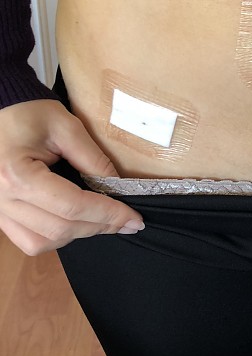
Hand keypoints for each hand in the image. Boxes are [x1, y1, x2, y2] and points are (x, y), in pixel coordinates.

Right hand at [0, 99, 144, 255]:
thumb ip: (93, 159)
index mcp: (18, 174)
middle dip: (99, 226)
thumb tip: (117, 188)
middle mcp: (2, 198)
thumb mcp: (66, 127)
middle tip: (127, 222)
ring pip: (42, 242)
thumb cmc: (27, 112)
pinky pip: (28, 240)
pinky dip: (55, 238)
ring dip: (77, 235)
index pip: (73, 206)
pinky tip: (74, 222)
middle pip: (60, 228)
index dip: (108, 214)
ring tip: (101, 220)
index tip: (134, 219)